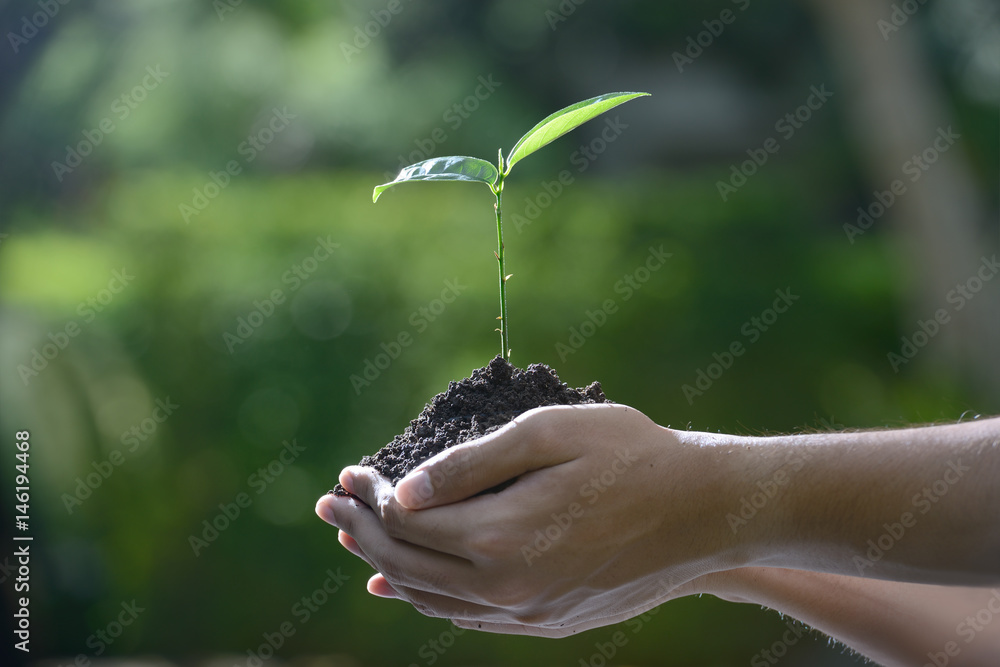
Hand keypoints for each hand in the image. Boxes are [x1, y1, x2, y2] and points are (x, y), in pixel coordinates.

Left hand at [315, 403, 744, 635]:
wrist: (706, 513)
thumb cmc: (631, 456)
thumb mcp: (549, 434)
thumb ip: (470, 465)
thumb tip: (404, 490)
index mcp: (501, 535)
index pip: (406, 521)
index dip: (369, 495)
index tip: (350, 471)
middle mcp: (506, 586)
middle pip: (406, 565)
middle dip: (360, 531)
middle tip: (329, 504)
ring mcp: (527, 612)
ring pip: (431, 598)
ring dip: (386, 565)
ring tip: (354, 538)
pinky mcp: (547, 620)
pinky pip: (467, 616)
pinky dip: (427, 596)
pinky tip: (407, 584)